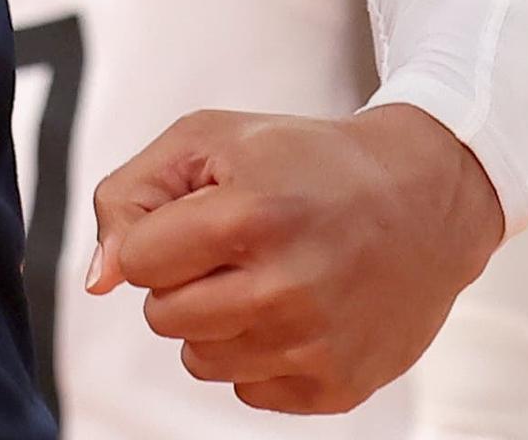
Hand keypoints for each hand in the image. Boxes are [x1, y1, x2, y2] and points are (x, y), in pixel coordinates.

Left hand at [88, 102, 504, 413]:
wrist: (428, 196)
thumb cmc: (307, 162)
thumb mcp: (213, 139)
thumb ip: (131, 196)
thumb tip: (100, 282)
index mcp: (251, 215)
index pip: (140, 262)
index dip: (163, 235)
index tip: (207, 214)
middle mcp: (286, 287)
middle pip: (163, 318)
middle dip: (187, 280)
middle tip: (242, 247)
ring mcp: (315, 344)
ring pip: (199, 360)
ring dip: (220, 320)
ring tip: (272, 276)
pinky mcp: (337, 385)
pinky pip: (247, 388)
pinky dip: (261, 352)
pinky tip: (301, 309)